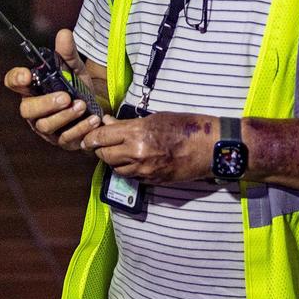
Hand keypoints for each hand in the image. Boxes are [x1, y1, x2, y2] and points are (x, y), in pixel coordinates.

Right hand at [4, 29, 102, 151]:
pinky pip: (66, 138)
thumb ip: (68, 54)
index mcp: (33, 89)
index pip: (14, 82)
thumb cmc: (79, 87)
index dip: (16, 79)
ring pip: (46, 126)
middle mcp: (35, 110)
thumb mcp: (75, 69)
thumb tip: (64, 33)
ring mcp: (47, 128)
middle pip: (27, 110)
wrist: (99, 107)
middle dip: (45, 104)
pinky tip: (92, 119)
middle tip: (65, 97)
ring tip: (82, 105)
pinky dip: (80, 129)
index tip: (26, 75)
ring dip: (65, 116)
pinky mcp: (63, 141)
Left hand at [82, 112, 216, 183]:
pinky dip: (128, 169)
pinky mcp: (152, 181)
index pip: (102, 137)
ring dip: (114, 161)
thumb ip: (129, 123)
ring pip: (116, 169)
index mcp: (137, 133)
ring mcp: (145, 170)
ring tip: (120, 151)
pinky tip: (135, 160)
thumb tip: (108, 123)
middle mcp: (137, 154)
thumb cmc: (186, 126)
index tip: (88, 136)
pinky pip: (131, 177)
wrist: (210, 147)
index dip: (91, 137)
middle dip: (100, 149)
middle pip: (104, 155)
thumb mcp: (156, 118)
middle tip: (103, 143)